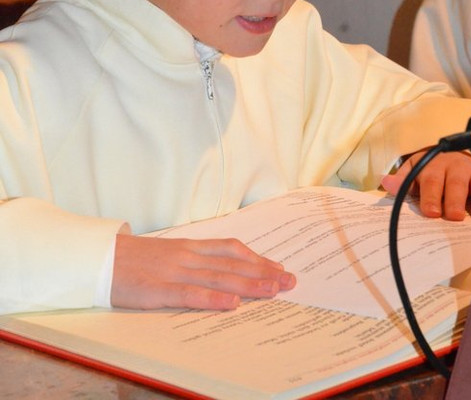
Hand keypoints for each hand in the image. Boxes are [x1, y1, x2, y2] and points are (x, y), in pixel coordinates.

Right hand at [111, 234, 295, 309]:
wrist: (99, 257)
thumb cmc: (134, 259)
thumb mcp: (168, 253)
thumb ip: (194, 259)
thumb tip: (221, 268)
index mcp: (190, 247)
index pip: (231, 250)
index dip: (257, 258)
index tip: (278, 267)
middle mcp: (187, 256)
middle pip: (232, 264)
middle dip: (263, 272)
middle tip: (289, 280)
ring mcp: (174, 271)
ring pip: (218, 278)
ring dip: (248, 284)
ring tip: (272, 290)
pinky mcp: (158, 289)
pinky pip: (190, 294)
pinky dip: (212, 299)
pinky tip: (231, 305)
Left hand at [381, 151, 470, 219]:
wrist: (457, 157)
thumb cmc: (432, 171)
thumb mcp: (415, 171)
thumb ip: (402, 180)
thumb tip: (386, 183)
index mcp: (425, 163)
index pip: (419, 177)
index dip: (422, 193)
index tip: (427, 211)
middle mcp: (443, 163)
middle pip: (437, 180)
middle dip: (435, 197)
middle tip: (434, 214)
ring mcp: (462, 168)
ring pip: (459, 183)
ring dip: (456, 200)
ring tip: (455, 216)